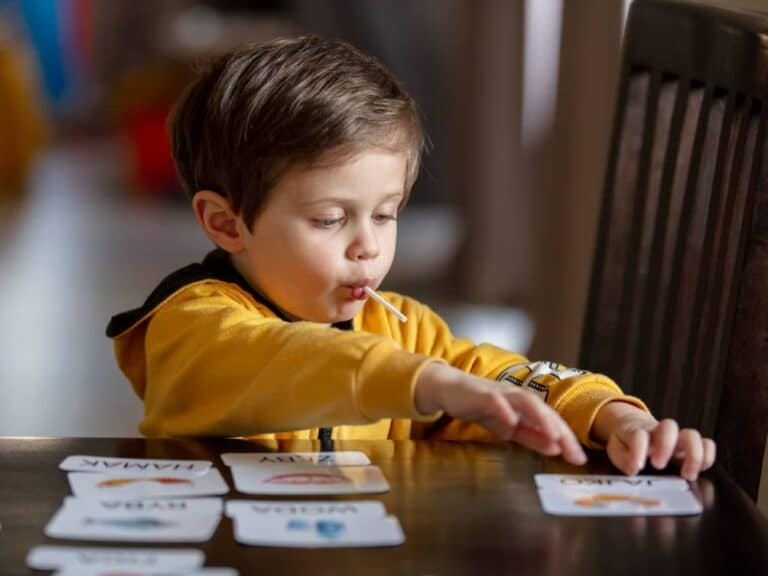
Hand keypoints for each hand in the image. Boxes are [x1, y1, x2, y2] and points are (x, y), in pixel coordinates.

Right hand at [415, 362, 586, 465]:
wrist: (451, 390)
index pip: (553, 422)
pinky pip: (495, 401)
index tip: (579, 459)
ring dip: (542, 418)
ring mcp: (502, 394)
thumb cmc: (483, 407)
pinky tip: (511, 421)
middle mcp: (519, 397)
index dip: (568, 440)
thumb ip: (531, 437)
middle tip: (574, 454)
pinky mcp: (482, 393)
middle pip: (546, 411)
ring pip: (526, 402)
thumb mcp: (509, 428)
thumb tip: (555, 448)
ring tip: (554, 436)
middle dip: (561, 432)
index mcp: (527, 407)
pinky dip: (505, 409)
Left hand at [593, 401, 715, 479]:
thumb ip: (623, 459)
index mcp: (638, 431)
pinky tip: (700, 469)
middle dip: (666, 445)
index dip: (638, 450)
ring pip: (692, 434)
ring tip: (687, 475)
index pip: (639, 435)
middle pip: (669, 427)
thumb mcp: (617, 449)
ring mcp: (677, 437)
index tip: (638, 466)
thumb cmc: (627, 441)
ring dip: (693, 454)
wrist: (634, 425)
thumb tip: (634, 468)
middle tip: (659, 465)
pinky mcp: (690, 445)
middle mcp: (660, 431)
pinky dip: (708, 456)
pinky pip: (707, 444)